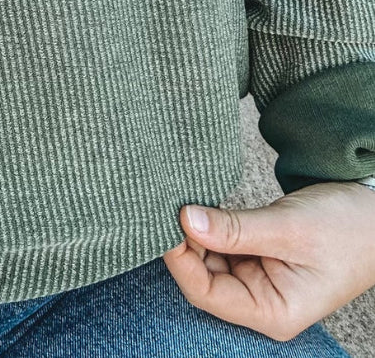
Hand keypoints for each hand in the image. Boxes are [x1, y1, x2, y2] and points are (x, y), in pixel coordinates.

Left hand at [161, 181, 374, 341]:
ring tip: (183, 201)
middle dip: (185, 244)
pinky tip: (201, 206)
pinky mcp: (259, 258)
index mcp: (274, 312)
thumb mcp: (289, 228)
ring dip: (196, 233)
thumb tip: (186, 220)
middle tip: (168, 205)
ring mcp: (260, 280)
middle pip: (204, 278)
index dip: (181, 260)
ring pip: (210, 260)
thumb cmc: (347, 229)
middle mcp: (263, 302)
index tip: (166, 223)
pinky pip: (223, 246)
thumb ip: (236, 229)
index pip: (207, 294)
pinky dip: (210, 227)